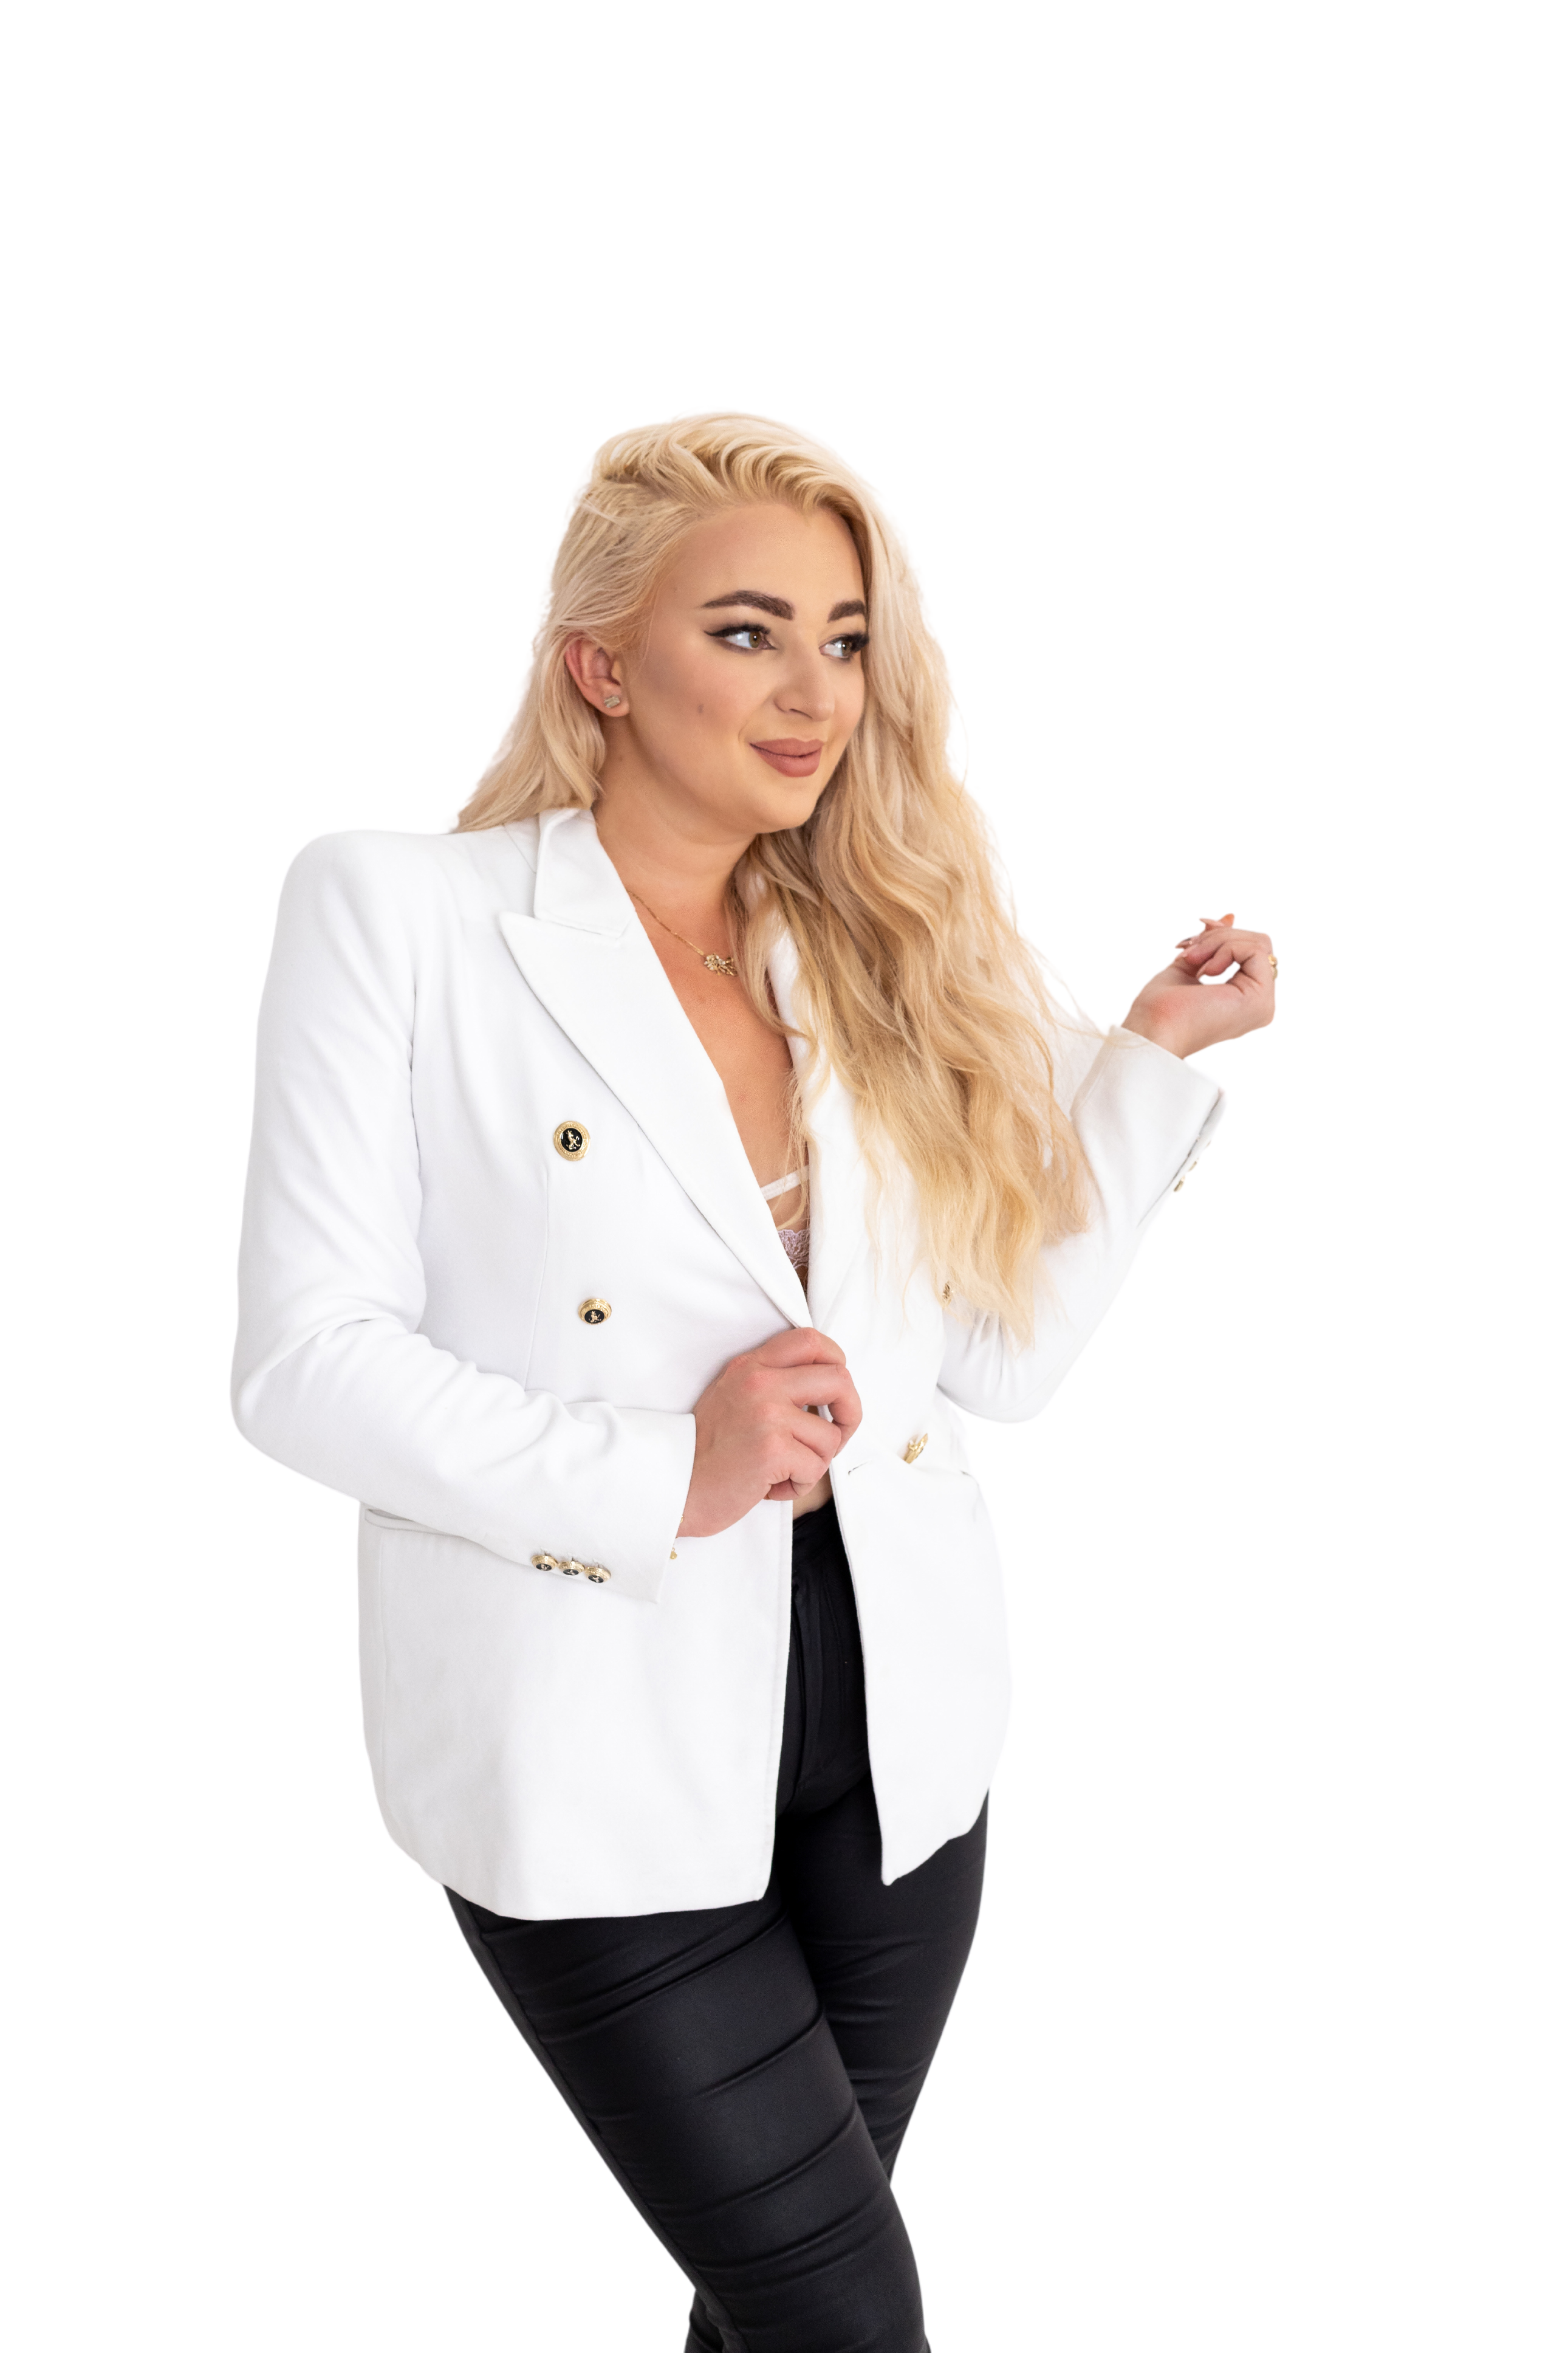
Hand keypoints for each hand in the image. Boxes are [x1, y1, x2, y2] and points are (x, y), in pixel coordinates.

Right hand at [678, 1327, 863, 1537]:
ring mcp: (767, 1414)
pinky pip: (815, 1468)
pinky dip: (799, 1484)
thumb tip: (827, 1387)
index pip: (811, 1340)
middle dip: (849, 1412)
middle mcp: (760, 1383)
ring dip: (813, 1462)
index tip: (834, 1390)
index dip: (837, 1362)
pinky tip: (770, 1485)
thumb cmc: (707, 1452)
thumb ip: (772, 1382)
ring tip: (780, 1470)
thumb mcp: (733, 1397)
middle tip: (836, 1434)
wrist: (673, 1486)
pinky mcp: (772, 1449)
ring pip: (831, 1436)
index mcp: (751, 1366)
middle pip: (839, 1379)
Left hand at [1120, 911, 1277, 1060]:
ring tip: (1192, 959)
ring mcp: (1263, 1003)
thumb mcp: (1189, 963)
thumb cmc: (1161, 1008)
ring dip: (1218, 942)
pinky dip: (1225, 949)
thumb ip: (1211, 943)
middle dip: (1219, 937)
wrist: (1151, 1031)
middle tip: (1189, 950)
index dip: (1222, 937)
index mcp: (1245, 999)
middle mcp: (1260, 1004)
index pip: (1250, 950)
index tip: (1190, 943)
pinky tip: (1205, 969)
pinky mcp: (1260, 999)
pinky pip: (1255, 950)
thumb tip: (1228, 916)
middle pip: (1257, 943)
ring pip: (1258, 943)